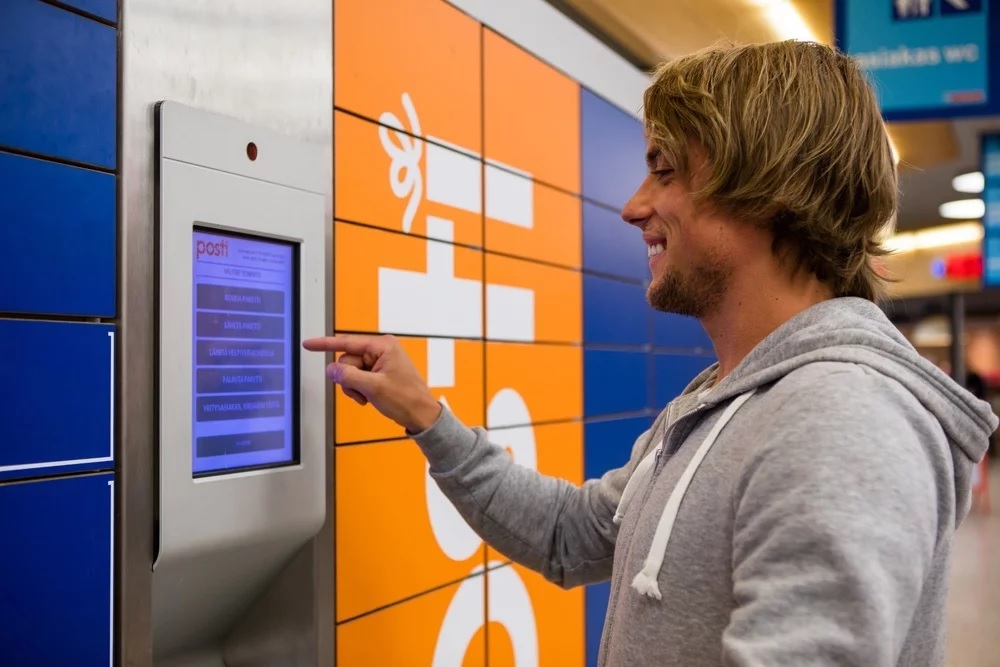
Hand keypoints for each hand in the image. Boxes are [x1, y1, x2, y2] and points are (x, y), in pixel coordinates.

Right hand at [302, 334, 442, 433]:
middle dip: (349, 379)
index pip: (347, 343)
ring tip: (367, 396)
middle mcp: (380, 350)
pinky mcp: (378, 373)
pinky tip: (369, 397)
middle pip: (347, 360)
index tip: (308, 344)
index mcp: (383, 346)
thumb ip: (349, 376)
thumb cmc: (406, 399)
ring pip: (349, 371)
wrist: (420, 415)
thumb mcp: (373, 388)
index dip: (325, 344)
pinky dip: (358, 389)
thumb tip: (330, 369)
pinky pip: (357, 378)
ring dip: (354, 387)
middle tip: (362, 392)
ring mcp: (379, 362)